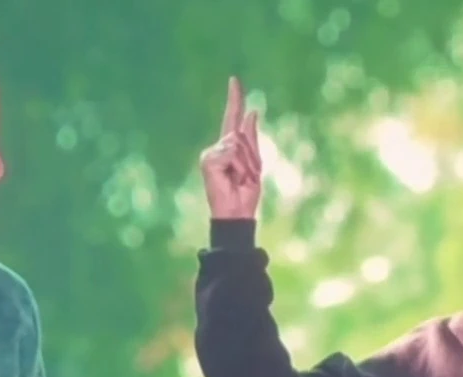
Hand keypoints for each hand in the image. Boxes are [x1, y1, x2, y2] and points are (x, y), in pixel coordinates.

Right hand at [199, 76, 262, 219]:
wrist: (237, 212)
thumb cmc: (246, 192)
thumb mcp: (255, 163)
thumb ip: (251, 138)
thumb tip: (252, 112)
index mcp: (230, 146)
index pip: (232, 117)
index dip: (235, 98)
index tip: (234, 79)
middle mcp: (218, 147)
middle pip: (241, 134)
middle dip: (251, 156)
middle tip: (247, 176)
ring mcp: (210, 154)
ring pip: (237, 143)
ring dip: (246, 164)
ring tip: (240, 179)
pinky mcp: (208, 161)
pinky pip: (230, 152)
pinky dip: (237, 166)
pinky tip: (231, 178)